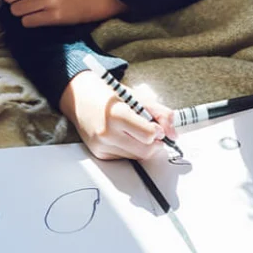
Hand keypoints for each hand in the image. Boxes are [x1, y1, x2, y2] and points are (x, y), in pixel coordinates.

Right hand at [58, 71, 174, 161]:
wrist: (79, 96)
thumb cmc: (108, 94)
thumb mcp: (136, 96)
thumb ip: (160, 113)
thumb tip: (174, 134)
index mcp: (117, 114)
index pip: (148, 135)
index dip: (157, 131)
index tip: (156, 125)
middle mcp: (107, 133)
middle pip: (146, 151)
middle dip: (153, 142)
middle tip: (150, 131)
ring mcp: (101, 145)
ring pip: (137, 157)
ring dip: (141, 146)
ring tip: (133, 130)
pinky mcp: (99, 154)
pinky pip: (124, 158)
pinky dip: (129, 149)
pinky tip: (122, 136)